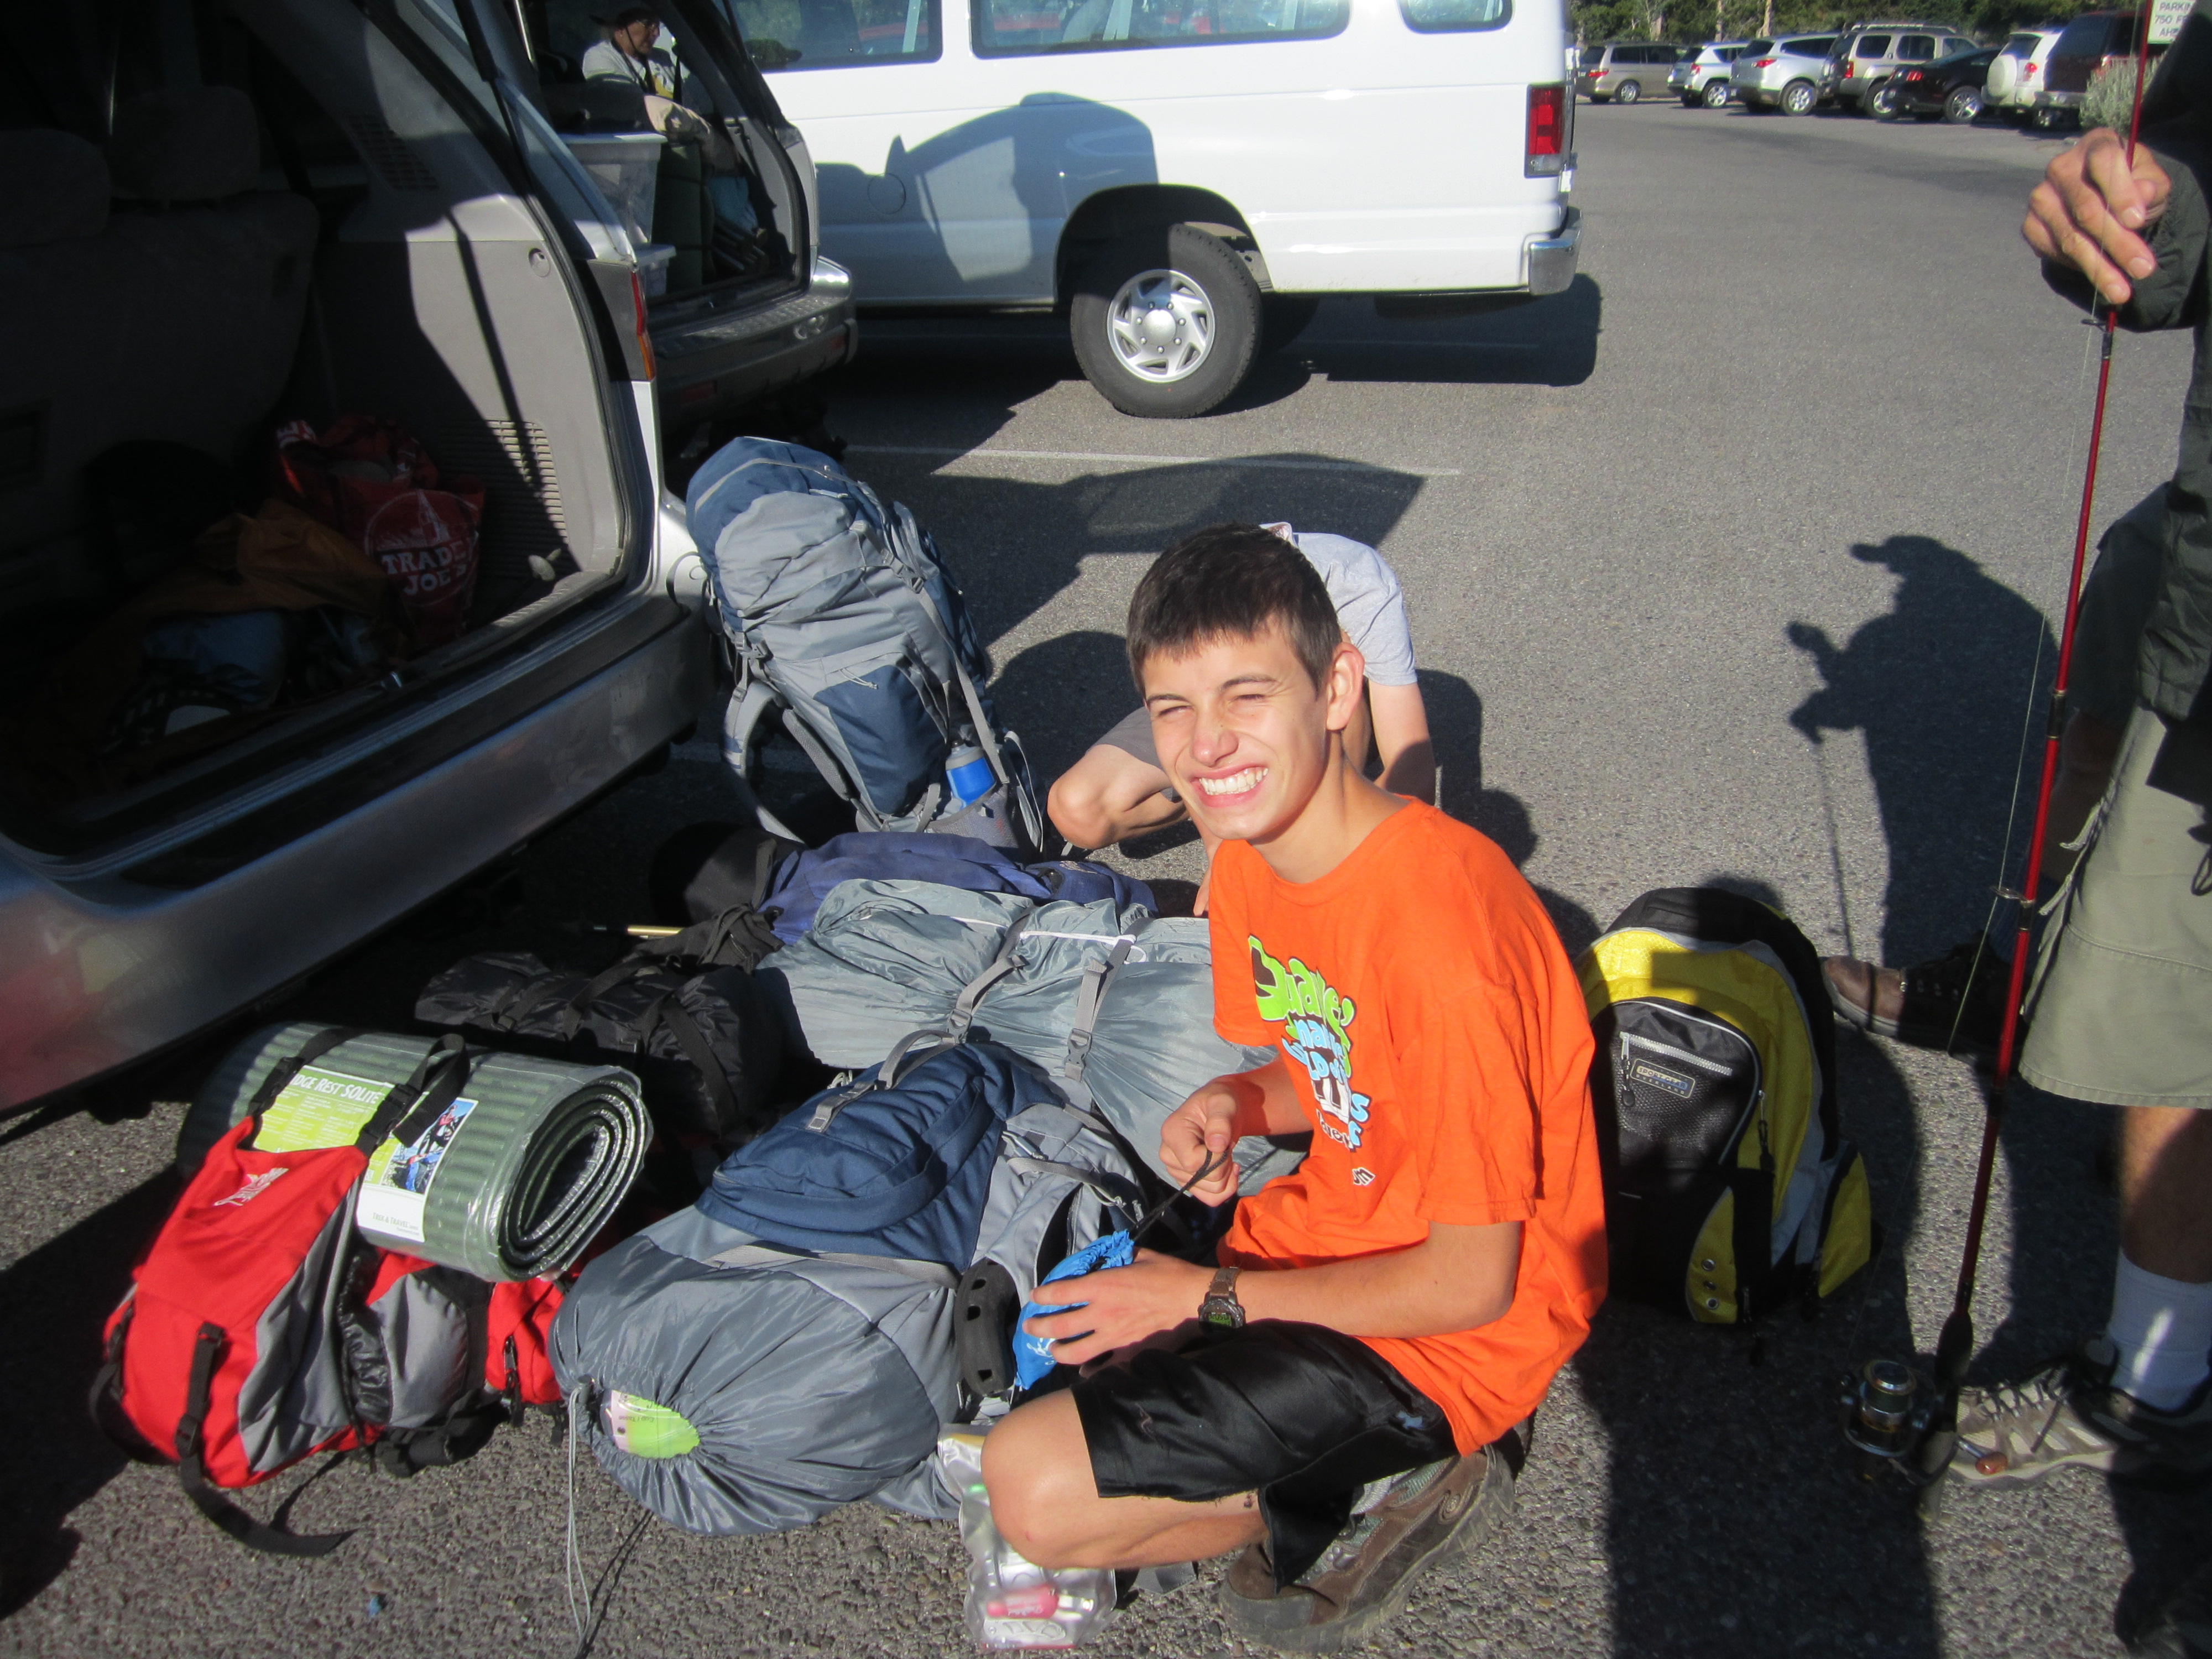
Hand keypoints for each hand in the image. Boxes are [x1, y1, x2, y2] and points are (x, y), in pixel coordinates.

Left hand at [1020, 1249, 1212, 1367]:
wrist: (1193, 1299)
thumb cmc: (1169, 1274)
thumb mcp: (1142, 1256)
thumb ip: (1121, 1257)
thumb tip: (1113, 1255)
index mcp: (1102, 1286)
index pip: (1060, 1292)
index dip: (1042, 1296)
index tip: (1035, 1297)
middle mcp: (1102, 1313)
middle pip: (1059, 1325)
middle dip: (1038, 1327)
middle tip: (1030, 1327)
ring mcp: (1113, 1337)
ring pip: (1074, 1352)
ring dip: (1058, 1351)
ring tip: (1053, 1350)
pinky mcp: (1128, 1353)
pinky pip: (1102, 1368)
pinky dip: (1090, 1370)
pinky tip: (1085, 1370)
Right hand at [1160, 1079, 1246, 1205]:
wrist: (1221, 1111)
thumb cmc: (1220, 1103)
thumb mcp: (1223, 1103)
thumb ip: (1220, 1121)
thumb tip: (1216, 1145)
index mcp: (1171, 1132)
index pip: (1192, 1162)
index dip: (1216, 1157)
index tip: (1224, 1142)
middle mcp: (1168, 1154)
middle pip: (1201, 1178)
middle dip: (1223, 1166)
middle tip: (1226, 1146)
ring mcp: (1176, 1170)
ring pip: (1209, 1192)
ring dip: (1227, 1176)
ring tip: (1226, 1155)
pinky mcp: (1187, 1181)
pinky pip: (1210, 1199)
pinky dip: (1227, 1188)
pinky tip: (1229, 1170)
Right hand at [2026, 127, 2172, 304]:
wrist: (2104, 198)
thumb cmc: (2133, 186)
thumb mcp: (2153, 181)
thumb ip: (2152, 186)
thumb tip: (2143, 196)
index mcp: (2096, 144)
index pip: (2104, 162)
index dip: (2120, 191)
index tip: (2137, 221)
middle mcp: (2062, 167)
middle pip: (2086, 209)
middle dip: (2116, 243)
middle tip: (2142, 269)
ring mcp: (2041, 198)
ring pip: (2070, 238)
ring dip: (2098, 267)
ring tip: (2121, 291)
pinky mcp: (2030, 225)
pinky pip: (2054, 251)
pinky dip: (2078, 267)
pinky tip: (2100, 274)